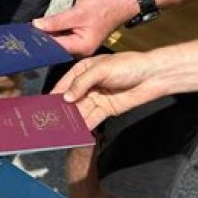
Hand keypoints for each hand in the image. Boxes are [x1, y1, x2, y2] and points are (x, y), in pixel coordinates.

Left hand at [32, 0, 138, 57]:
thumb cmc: (101, 9)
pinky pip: (63, 40)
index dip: (40, 42)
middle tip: (26, 34)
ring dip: (47, 37)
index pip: (55, 47)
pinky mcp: (78, 43)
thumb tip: (36, 25)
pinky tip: (45, 28)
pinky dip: (55, 34)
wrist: (117, 7)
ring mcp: (79, 49)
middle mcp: (80, 52)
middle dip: (42, 40)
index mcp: (81, 47)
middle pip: (55, 48)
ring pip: (58, 44)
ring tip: (32, 31)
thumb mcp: (76, 13)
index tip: (26, 38)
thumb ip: (55, 21)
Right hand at [50, 52, 164, 128]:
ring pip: (80, 111)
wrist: (153, 76)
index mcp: (83, 70)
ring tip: (60, 129)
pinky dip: (85, 126)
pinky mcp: (106, 110)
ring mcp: (96, 98)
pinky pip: (92, 119)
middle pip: (71, 99)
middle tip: (49, 120)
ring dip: (71, 120)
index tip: (44, 105)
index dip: (55, 94)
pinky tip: (77, 132)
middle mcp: (87, 85)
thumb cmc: (129, 65)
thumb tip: (66, 97)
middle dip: (61, 110)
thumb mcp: (101, 69)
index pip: (64, 84)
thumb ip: (82, 83)